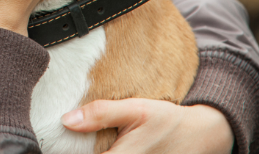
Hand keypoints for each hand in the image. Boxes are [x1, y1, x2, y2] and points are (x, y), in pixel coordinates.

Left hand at [61, 99, 233, 153]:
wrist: (201, 136)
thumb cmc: (166, 120)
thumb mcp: (135, 109)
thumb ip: (101, 114)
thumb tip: (66, 120)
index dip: (68, 150)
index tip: (57, 143)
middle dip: (80, 149)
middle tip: (69, 141)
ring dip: (95, 150)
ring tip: (84, 142)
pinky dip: (106, 151)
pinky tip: (105, 145)